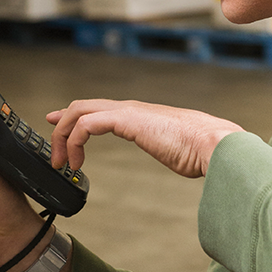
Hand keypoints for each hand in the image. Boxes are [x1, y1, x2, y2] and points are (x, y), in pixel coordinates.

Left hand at [47, 99, 243, 177]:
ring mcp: (127, 111)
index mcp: (139, 115)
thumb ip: (170, 149)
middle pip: (81, 107)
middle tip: (55, 153)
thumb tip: (183, 159)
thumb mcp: (178, 150)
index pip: (97, 109)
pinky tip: (77, 164)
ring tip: (62, 164)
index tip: (59, 128)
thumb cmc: (202, 151)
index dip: (73, 118)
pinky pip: (86, 124)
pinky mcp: (125, 119)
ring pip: (78, 112)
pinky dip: (74, 142)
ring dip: (63, 138)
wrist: (216, 145)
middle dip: (61, 127)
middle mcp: (129, 109)